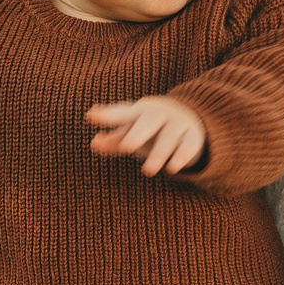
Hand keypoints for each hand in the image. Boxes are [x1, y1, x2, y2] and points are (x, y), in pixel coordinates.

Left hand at [87, 95, 206, 176]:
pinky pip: (189, 144)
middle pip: (148, 122)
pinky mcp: (192, 136)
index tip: (91, 117)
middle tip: (126, 148)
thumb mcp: (131, 132)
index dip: (107, 116)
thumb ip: (113, 140)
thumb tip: (94, 144)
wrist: (189, 118)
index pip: (121, 113)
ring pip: (168, 137)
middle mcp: (158, 115)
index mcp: (138, 112)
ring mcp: (177, 124)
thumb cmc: (150, 129)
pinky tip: (173, 169)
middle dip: (137, 134)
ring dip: (159, 154)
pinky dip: (181, 156)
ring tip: (147, 171)